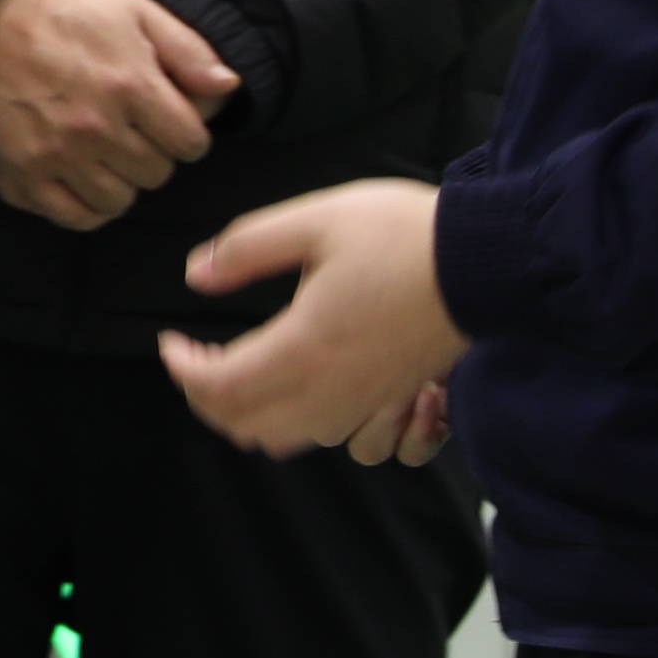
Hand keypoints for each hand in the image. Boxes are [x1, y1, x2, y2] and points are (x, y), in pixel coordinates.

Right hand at [0, 0, 241, 229]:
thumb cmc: (64, 11)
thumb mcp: (134, 11)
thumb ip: (188, 51)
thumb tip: (228, 88)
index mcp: (129, 85)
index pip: (192, 144)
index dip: (184, 130)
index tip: (164, 116)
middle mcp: (94, 126)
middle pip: (157, 174)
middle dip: (152, 152)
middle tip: (128, 126)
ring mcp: (55, 154)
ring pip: (120, 201)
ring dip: (119, 180)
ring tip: (101, 150)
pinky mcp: (22, 173)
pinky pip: (74, 217)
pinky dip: (85, 206)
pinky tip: (81, 177)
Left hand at [159, 178, 464, 456]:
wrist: (487, 262)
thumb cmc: (403, 236)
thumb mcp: (315, 220)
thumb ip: (246, 248)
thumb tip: (195, 274)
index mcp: (306, 345)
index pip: (221, 386)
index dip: (183, 370)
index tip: (171, 342)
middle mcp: (331, 388)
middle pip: (243, 424)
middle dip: (204, 396)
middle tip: (193, 356)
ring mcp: (362, 401)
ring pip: (280, 438)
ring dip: (242, 412)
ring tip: (231, 368)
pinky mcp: (386, 399)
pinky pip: (319, 434)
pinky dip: (283, 419)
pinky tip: (283, 377)